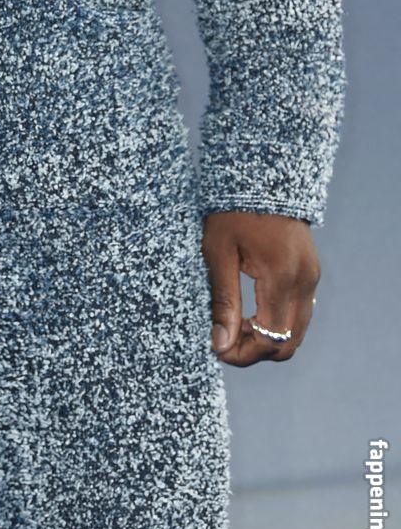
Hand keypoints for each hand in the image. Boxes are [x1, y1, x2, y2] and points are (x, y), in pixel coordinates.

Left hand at [203, 210, 319, 365]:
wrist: (261, 175)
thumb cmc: (232, 211)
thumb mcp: (219, 253)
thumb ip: (223, 301)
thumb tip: (220, 344)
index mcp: (281, 277)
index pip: (270, 339)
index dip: (244, 353)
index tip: (217, 349)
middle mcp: (304, 282)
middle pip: (288, 342)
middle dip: (256, 351)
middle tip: (225, 342)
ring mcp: (311, 278)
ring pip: (296, 331)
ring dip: (268, 338)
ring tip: (235, 326)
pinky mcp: (311, 273)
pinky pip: (299, 313)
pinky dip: (278, 323)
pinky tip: (252, 312)